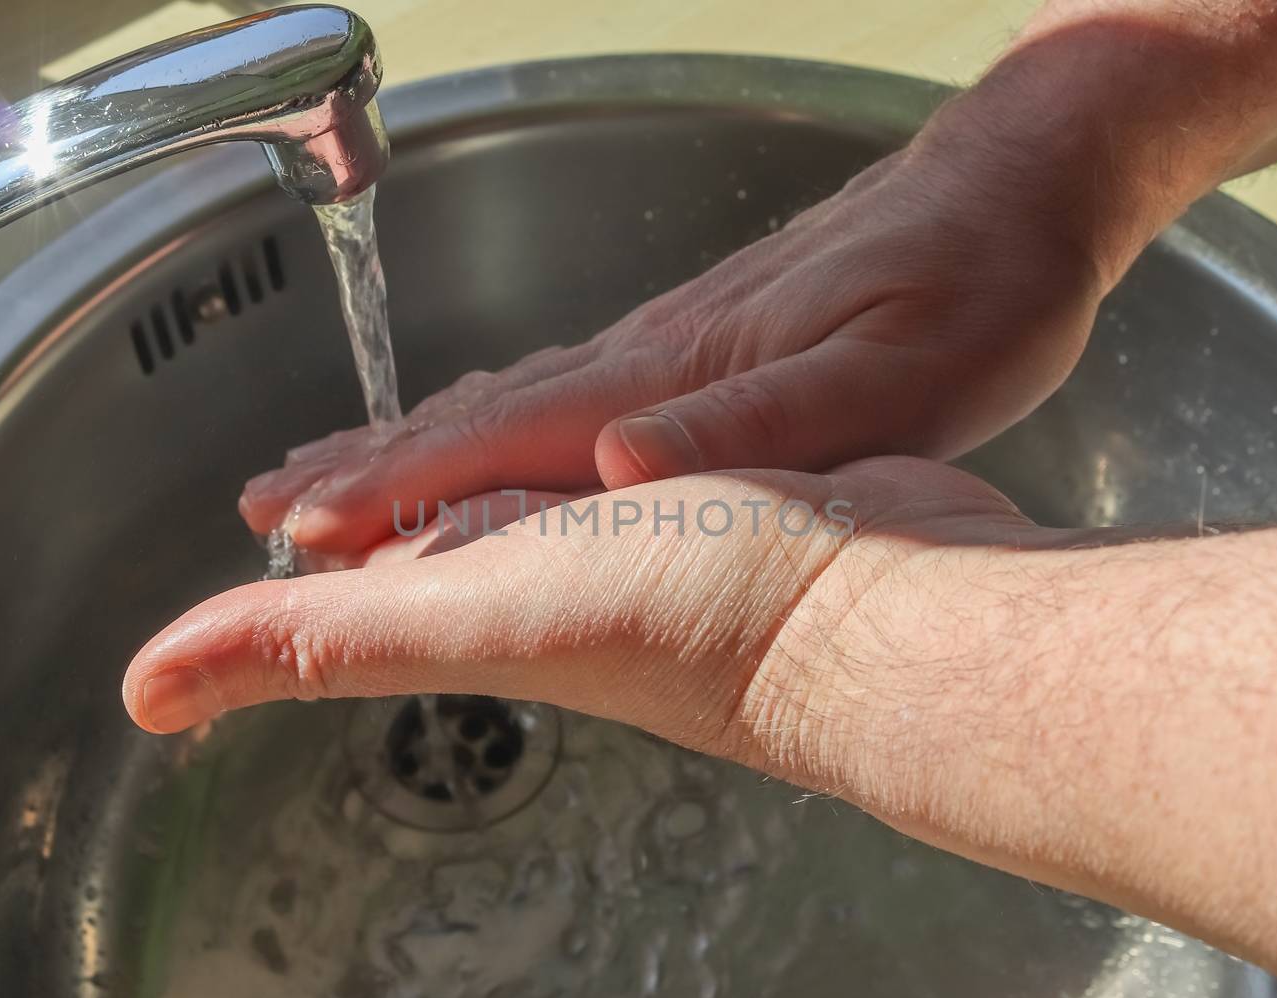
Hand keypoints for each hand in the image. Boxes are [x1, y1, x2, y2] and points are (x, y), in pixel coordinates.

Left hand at [133, 458, 1055, 805]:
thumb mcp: (469, 612)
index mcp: (477, 597)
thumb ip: (308, 639)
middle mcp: (547, 582)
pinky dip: (572, 455)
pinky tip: (593, 455)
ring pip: (520, 500)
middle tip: (313, 500)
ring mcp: (638, 551)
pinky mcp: (721, 509)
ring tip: (427, 474)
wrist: (888, 602)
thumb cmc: (699, 616)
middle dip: (366, 512)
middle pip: (427, 541)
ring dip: (462, 483)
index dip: (295, 550)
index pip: (352, 576)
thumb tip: (146, 689)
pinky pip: (616, 471)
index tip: (252, 526)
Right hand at [239, 129, 1109, 562]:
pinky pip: (554, 388)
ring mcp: (665, 343)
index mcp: (678, 370)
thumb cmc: (969, 288)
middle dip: (369, 464)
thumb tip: (621, 465)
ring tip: (331, 476)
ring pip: (506, 398)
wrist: (1007, 191)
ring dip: (409, 441)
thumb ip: (757, 419)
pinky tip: (464, 435)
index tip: (307, 528)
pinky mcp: (693, 344)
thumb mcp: (892, 372)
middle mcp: (650, 352)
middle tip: (269, 506)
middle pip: (480, 414)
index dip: (401, 486)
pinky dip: (483, 420)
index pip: (508, 436)